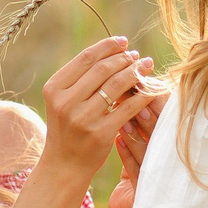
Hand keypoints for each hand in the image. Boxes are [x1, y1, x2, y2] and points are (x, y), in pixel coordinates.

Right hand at [38, 37, 161, 182]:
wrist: (64, 165)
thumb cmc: (68, 129)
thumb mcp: (64, 101)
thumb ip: (81, 79)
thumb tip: (112, 52)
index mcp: (55, 88)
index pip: (86, 58)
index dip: (108, 47)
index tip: (123, 42)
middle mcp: (66, 102)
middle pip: (102, 69)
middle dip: (124, 59)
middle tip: (137, 56)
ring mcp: (83, 118)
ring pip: (116, 85)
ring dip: (135, 72)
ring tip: (146, 66)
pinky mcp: (100, 133)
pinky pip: (128, 108)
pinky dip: (143, 95)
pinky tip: (151, 88)